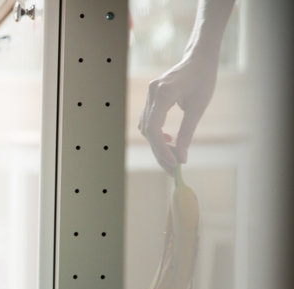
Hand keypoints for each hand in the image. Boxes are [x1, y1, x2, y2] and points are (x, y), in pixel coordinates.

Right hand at [138, 49, 219, 174]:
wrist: (199, 58)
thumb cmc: (203, 79)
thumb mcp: (198, 107)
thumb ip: (187, 133)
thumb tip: (182, 157)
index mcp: (163, 93)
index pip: (154, 128)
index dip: (161, 149)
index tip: (173, 163)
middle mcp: (152, 93)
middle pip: (148, 131)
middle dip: (159, 151)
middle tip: (172, 168)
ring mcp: (149, 95)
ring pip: (146, 127)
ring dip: (157, 144)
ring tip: (172, 156)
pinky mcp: (151, 97)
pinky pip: (148, 121)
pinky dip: (156, 134)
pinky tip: (168, 140)